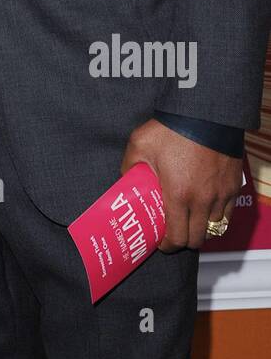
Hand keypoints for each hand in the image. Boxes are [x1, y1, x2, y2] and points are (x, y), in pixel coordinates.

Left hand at [121, 118, 242, 251]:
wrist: (204, 113)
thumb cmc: (172, 128)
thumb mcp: (140, 144)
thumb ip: (129, 165)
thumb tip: (124, 179)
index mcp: (178, 195)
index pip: (176, 237)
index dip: (167, 245)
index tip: (161, 242)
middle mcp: (202, 200)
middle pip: (197, 239)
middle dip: (184, 241)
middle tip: (174, 232)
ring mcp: (220, 194)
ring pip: (214, 228)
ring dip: (201, 229)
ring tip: (190, 221)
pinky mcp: (233, 185)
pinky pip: (228, 214)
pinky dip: (217, 218)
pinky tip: (207, 209)